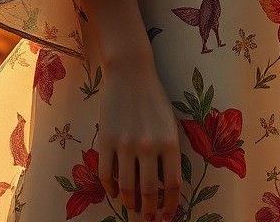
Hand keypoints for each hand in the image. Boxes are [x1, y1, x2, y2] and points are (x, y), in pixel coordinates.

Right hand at [97, 59, 181, 221]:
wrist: (130, 72)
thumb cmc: (154, 98)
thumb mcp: (170, 124)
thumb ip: (168, 152)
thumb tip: (165, 186)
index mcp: (170, 141)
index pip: (173, 185)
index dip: (171, 205)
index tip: (167, 214)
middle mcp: (148, 145)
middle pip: (149, 191)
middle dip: (148, 211)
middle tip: (147, 219)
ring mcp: (125, 143)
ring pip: (126, 186)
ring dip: (129, 202)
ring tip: (131, 206)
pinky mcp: (106, 139)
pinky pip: (106, 173)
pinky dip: (110, 188)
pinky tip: (115, 191)